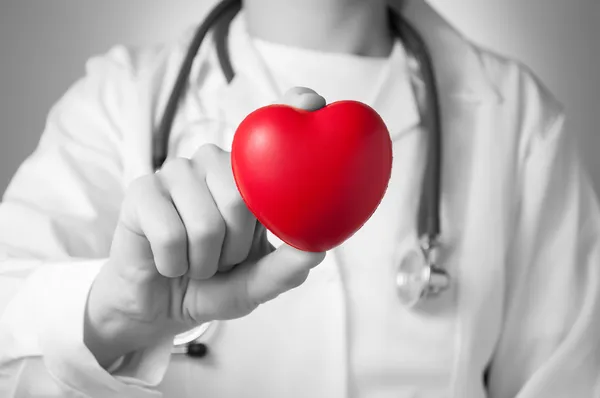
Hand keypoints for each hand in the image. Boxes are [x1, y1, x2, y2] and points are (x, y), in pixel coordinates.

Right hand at [84, 87, 326, 367]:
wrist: (159, 306)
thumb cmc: (213, 282)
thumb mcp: (255, 283)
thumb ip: (283, 270)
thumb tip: (315, 251)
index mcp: (246, 175)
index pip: (270, 129)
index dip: (292, 108)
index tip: (314, 99)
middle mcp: (213, 162)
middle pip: (240, 199)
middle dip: (234, 249)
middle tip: (221, 258)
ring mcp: (175, 171)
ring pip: (206, 224)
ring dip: (204, 261)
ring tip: (196, 260)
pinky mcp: (141, 190)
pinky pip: (170, 234)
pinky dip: (175, 263)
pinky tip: (169, 261)